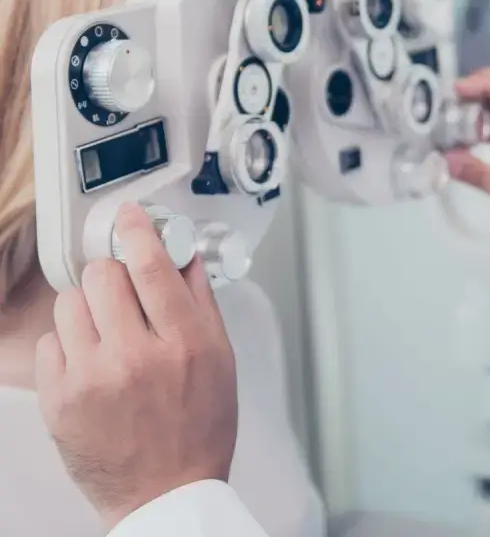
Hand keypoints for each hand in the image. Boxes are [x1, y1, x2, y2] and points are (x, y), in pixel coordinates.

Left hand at [35, 203, 237, 528]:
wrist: (166, 491)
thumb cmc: (199, 427)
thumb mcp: (221, 357)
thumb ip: (201, 300)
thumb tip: (184, 256)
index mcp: (183, 342)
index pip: (151, 266)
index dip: (137, 231)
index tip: (129, 217)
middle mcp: (136, 357)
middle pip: (103, 276)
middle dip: (113, 274)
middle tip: (123, 291)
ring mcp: (93, 379)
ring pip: (70, 303)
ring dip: (89, 308)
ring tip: (107, 332)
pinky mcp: (60, 400)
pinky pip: (49, 342)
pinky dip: (69, 343)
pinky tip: (92, 362)